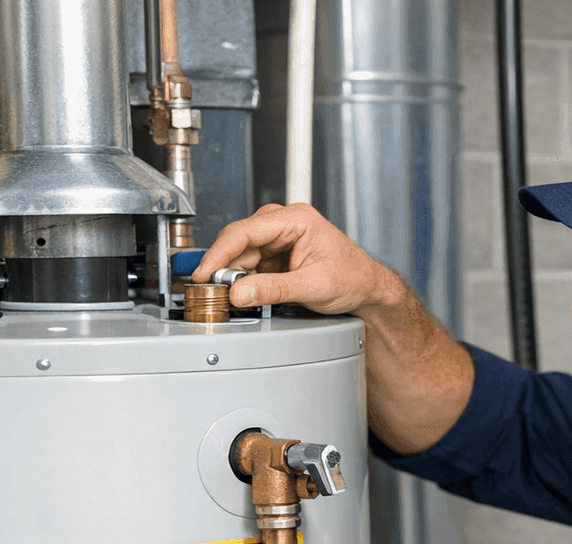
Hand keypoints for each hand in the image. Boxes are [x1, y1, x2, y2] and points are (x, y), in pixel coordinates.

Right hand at [194, 203, 408, 314]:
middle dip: (223, 267)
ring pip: (241, 254)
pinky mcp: (276, 254)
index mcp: (296, 219)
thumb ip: (274, 290)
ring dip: (232, 276)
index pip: (245, 231)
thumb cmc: (353, 277)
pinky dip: (242, 280)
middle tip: (210, 291)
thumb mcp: (313, 286)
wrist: (367, 287)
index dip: (219, 253)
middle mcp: (284, 223)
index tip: (204, 274)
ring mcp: (278, 238)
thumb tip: (239, 293)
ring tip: (229, 297)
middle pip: (238, 241)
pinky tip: (243, 293)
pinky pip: (249, 265)